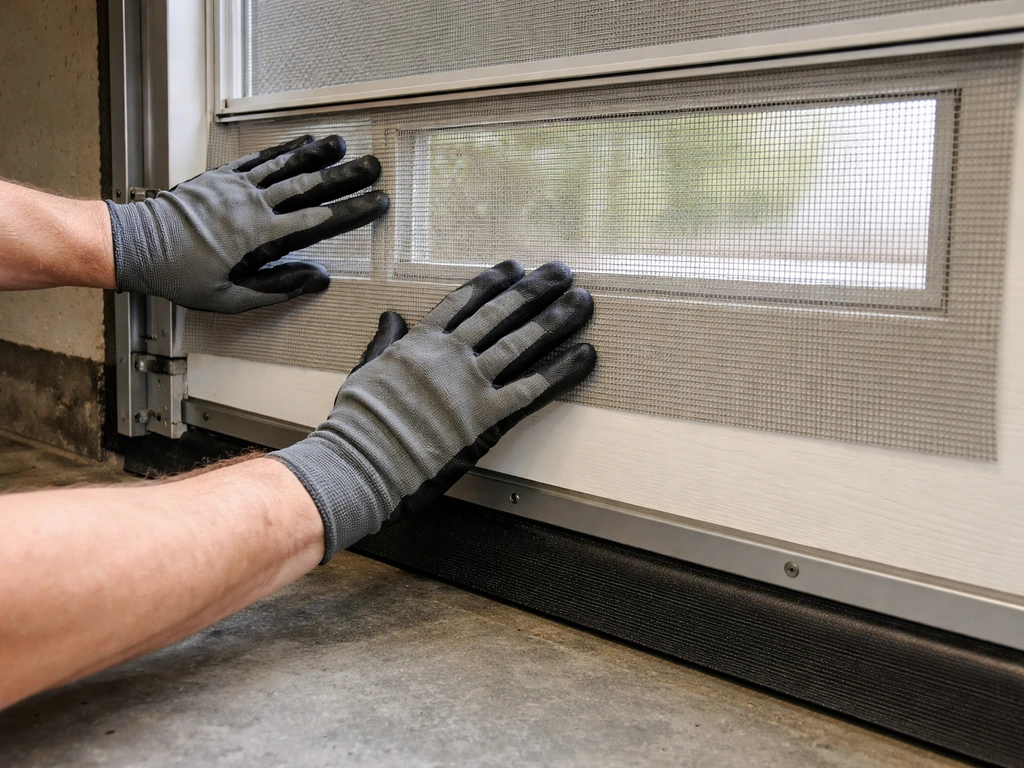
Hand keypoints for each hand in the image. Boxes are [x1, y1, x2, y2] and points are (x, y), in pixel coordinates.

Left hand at [106, 134, 387, 312]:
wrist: (137, 246)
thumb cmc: (181, 277)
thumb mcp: (229, 298)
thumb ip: (277, 288)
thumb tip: (318, 280)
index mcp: (260, 237)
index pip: (316, 220)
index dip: (351, 211)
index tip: (376, 202)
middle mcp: (253, 206)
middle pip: (308, 186)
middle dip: (344, 177)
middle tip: (373, 166)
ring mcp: (237, 187)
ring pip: (285, 166)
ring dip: (317, 154)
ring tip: (342, 145)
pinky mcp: (221, 177)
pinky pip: (258, 159)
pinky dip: (282, 150)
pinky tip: (301, 141)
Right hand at [271, 260, 596, 561]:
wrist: (361, 460)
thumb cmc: (358, 422)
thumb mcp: (366, 371)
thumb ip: (385, 341)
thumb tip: (391, 316)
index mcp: (420, 342)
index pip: (464, 301)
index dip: (493, 282)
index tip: (515, 267)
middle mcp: (449, 355)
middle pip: (500, 313)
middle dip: (534, 289)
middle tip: (560, 272)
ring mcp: (468, 384)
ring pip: (521, 342)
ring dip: (555, 320)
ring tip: (583, 302)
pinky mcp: (484, 417)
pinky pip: (531, 389)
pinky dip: (561, 371)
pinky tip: (584, 354)